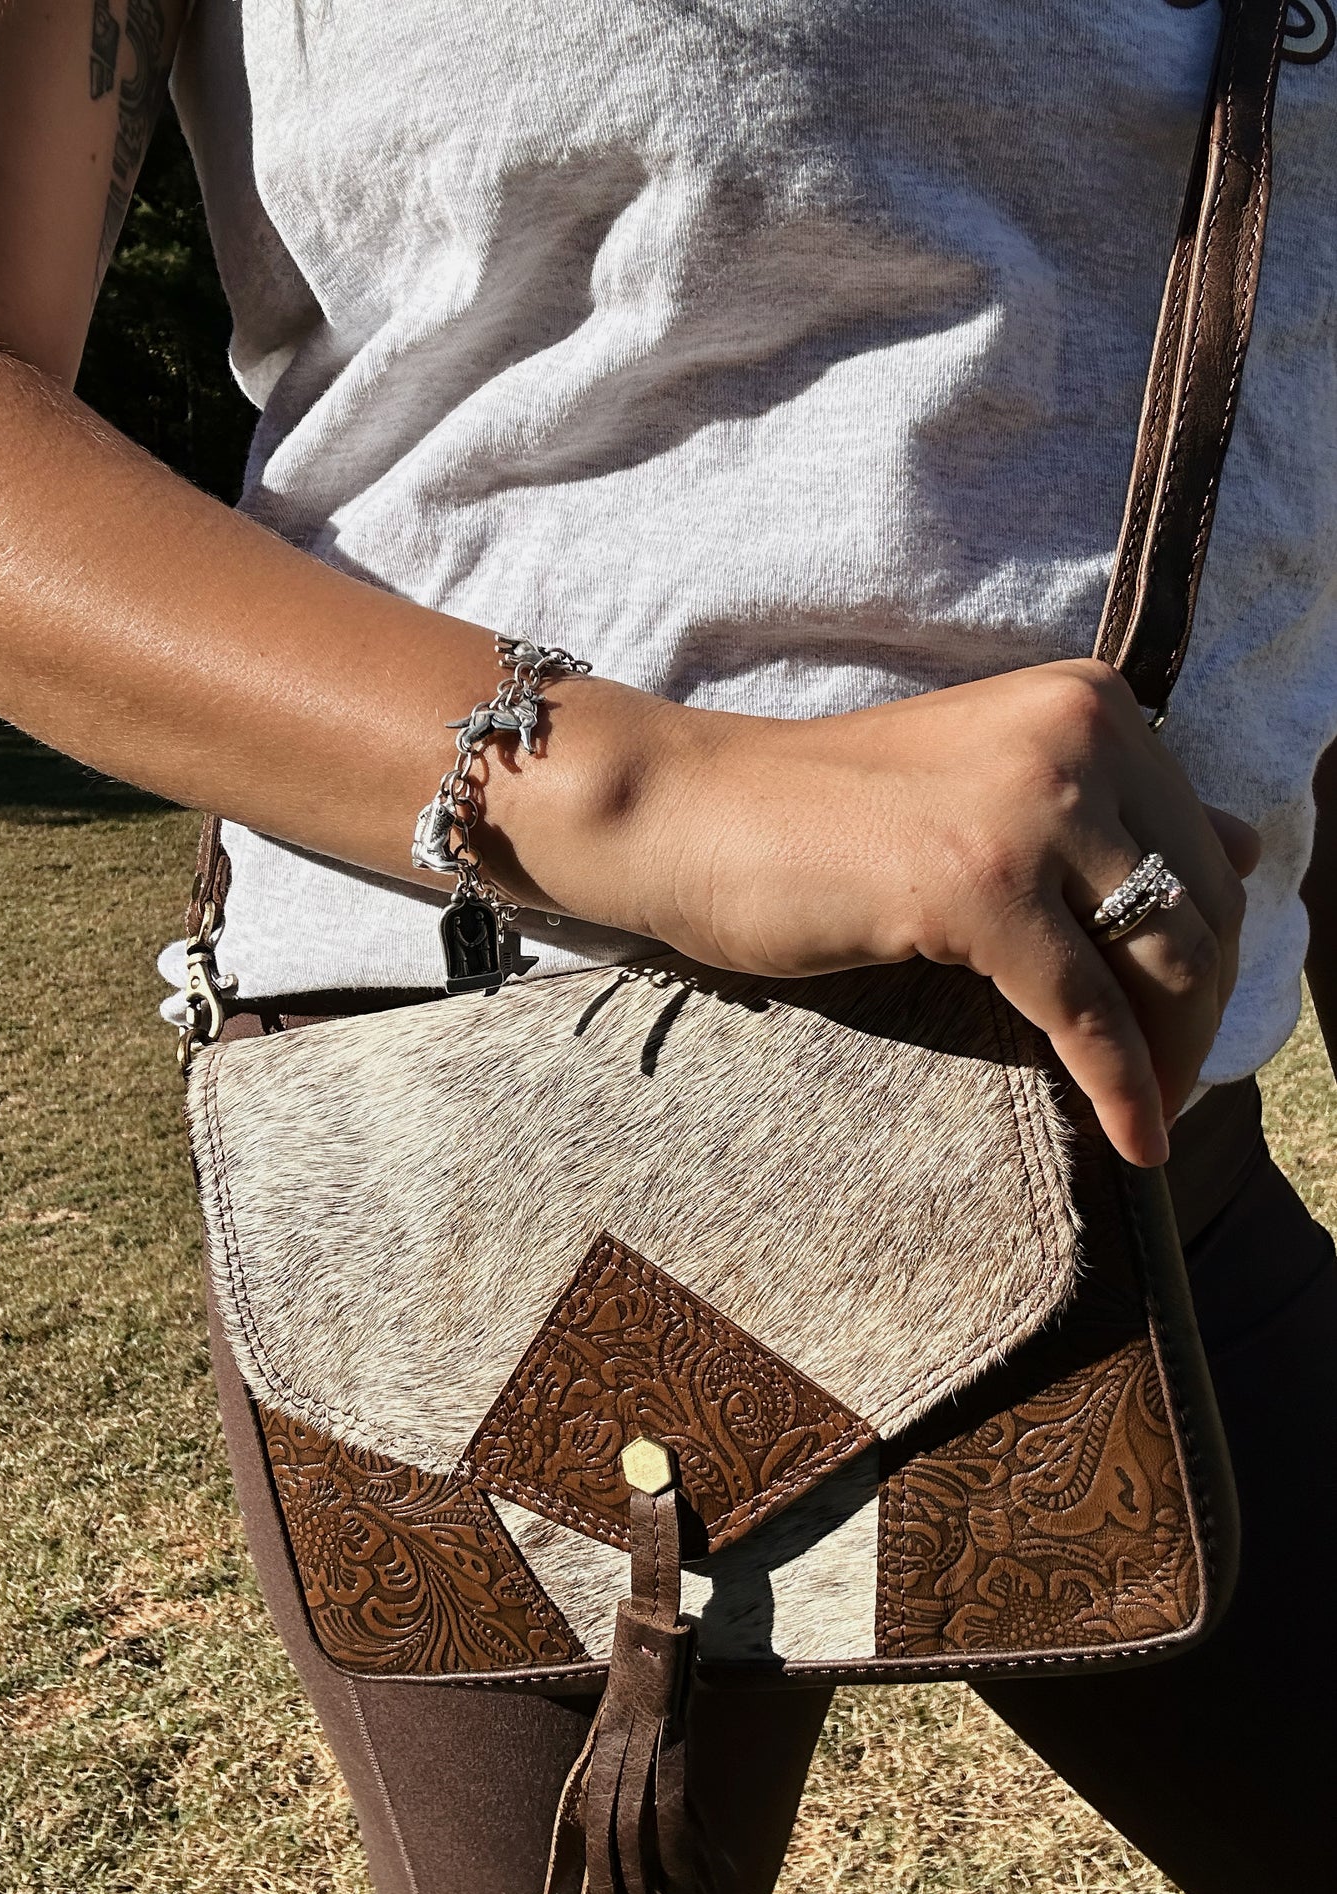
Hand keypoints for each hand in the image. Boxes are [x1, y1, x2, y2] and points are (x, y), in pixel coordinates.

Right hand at [632, 661, 1258, 1167]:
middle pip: (1199, 907)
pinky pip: (1087, 1013)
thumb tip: (1252, 847)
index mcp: (1088, 703)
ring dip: (1174, 1059)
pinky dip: (1121, 1087)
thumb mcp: (988, 787)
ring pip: (1164, 962)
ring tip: (1150, 1119)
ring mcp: (1030, 807)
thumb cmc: (821, 813)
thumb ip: (1115, 809)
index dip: (1205, 949)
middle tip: (1171, 1088)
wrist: (690, 813)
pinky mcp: (978, 886)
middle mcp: (1078, 736)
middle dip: (1196, 1013)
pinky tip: (1131, 1140)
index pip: (1199, 847)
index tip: (1179, 1021)